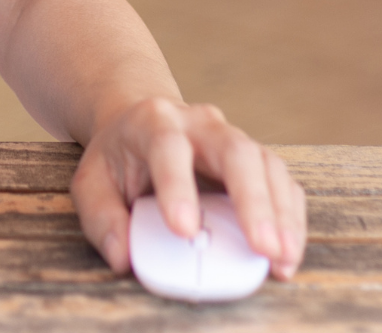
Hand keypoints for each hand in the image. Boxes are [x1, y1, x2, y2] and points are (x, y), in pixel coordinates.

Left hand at [71, 98, 305, 279]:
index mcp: (154, 122)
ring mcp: (233, 137)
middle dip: (253, 201)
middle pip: (236, 151)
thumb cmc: (117, 158)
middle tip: (262, 246)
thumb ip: (102, 219)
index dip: (179, 187)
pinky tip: (288, 250)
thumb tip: (123, 258)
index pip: (169, 148)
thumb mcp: (91, 182)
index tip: (185, 231)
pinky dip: (290, 216)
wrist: (141, 122)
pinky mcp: (255, 159)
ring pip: (268, 165)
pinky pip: (282, 182)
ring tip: (282, 258)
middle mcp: (200, 123)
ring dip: (281, 214)